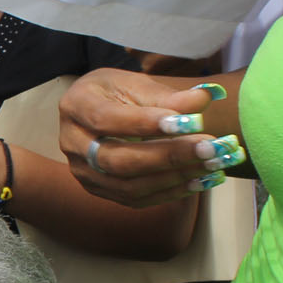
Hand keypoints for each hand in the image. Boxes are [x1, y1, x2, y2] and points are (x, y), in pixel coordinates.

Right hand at [58, 69, 240, 206]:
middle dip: (168, 156)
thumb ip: (168, 96)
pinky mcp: (99, 189)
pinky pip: (134, 199)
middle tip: (209, 148)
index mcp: (76, 105)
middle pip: (117, 159)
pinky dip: (169, 192)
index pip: (108, 119)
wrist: (99, 111)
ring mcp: (82, 171)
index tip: (190, 122)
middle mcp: (72, 142)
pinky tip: (199, 181)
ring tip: (211, 164)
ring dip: (173, 177)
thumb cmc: (117, 93)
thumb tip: (203, 100)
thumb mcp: (137, 84)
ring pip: (127, 185)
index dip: (146, 124)